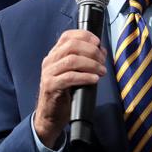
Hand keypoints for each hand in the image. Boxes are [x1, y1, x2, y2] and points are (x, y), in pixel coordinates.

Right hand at [34, 30, 106, 147]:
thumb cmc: (65, 93)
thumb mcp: (74, 73)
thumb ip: (84, 61)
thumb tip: (101, 51)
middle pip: (72, 46)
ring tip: (101, 71)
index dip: (85, 36)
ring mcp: (48, 73)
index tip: (98, 43)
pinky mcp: (50, 86)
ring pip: (71, 60)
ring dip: (91, 64)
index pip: (67, 36)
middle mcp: (49, 61)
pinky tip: (94, 79)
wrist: (50, 115)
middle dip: (91, 51)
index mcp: (54, 54)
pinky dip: (85, 76)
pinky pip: (70, 77)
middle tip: (102, 60)